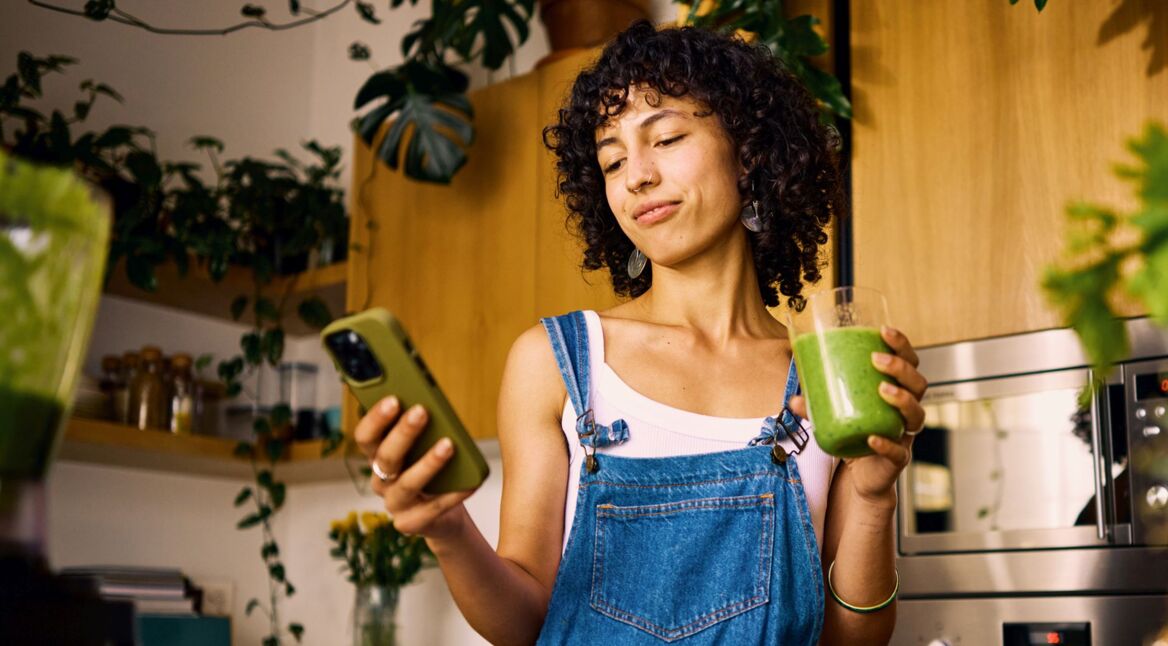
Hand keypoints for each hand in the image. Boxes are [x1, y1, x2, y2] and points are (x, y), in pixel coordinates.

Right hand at [354, 396, 477, 538]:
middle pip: (385, 457)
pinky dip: (453, 495)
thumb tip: (432, 403)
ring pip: (407, 484)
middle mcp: (381, 481)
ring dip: (428, 463)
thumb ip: (423, 429)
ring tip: (448, 445)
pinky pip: (433, 508)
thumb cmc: (435, 472)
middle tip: (421, 412)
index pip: (365, 437)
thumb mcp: (425, 448)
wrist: (444, 516)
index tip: (393, 399)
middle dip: (403, 433)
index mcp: (378, 457)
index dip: (375, 418)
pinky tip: (469, 482)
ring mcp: (394, 505)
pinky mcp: (411, 524)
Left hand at [788, 325, 927, 507]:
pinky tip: (873, 438)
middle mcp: (906, 411)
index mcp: (896, 391)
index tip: (884, 330)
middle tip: (877, 359)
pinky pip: (898, 451)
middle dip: (901, 368)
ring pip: (916, 415)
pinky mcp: (898, 460)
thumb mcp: (834, 415)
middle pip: (919, 384)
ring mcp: (905, 435)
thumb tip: (793, 400)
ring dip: (902, 399)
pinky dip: (887, 444)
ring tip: (883, 390)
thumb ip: (815, 406)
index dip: (902, 346)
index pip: (909, 363)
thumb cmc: (854, 435)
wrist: (861, 477)